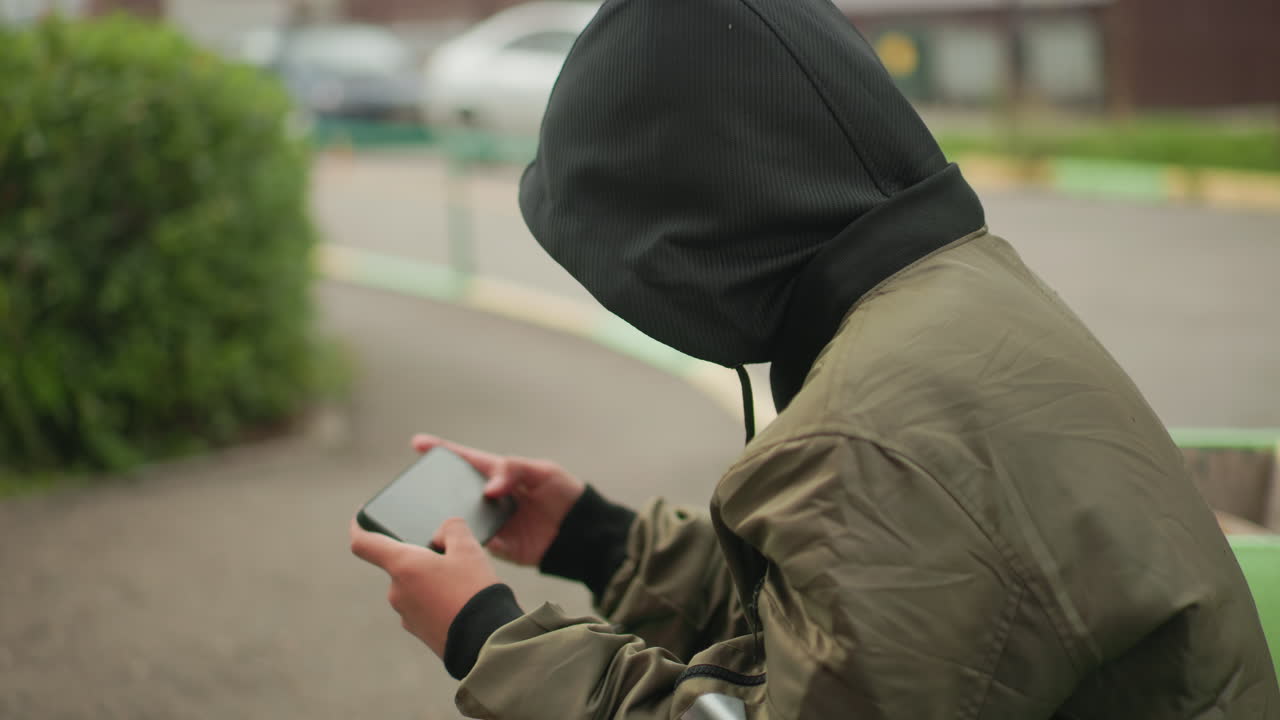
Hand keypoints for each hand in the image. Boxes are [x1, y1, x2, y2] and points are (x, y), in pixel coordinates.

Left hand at [349, 515, 500, 656]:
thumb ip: (452, 528)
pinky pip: (424, 606)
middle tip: (456, 557)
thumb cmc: (474, 591)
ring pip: (415, 585)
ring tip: (466, 583)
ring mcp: (406, 614)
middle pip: (402, 564)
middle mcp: (396, 591)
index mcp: (402, 566)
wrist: (485, 642)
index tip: (360, 517)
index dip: (358, 525)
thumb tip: (441, 535)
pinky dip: (438, 600)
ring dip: (433, 579)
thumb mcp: (469, 548)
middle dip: (424, 557)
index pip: (363, 543)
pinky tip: (463, 602)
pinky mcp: (419, 631)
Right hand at [411, 434, 584, 566]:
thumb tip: (488, 489)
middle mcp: (490, 499)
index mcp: (500, 475)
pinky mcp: (498, 547)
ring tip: (427, 515)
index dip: (442, 450)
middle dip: (435, 488)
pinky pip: (475, 544)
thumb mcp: (543, 472)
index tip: (418, 443)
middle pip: (455, 491)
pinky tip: (452, 541)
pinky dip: (464, 542)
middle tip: (415, 486)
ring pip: (460, 519)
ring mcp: (492, 522)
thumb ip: (514, 470)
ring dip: (446, 517)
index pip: (466, 460)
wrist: (582, 533)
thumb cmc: (565, 494)